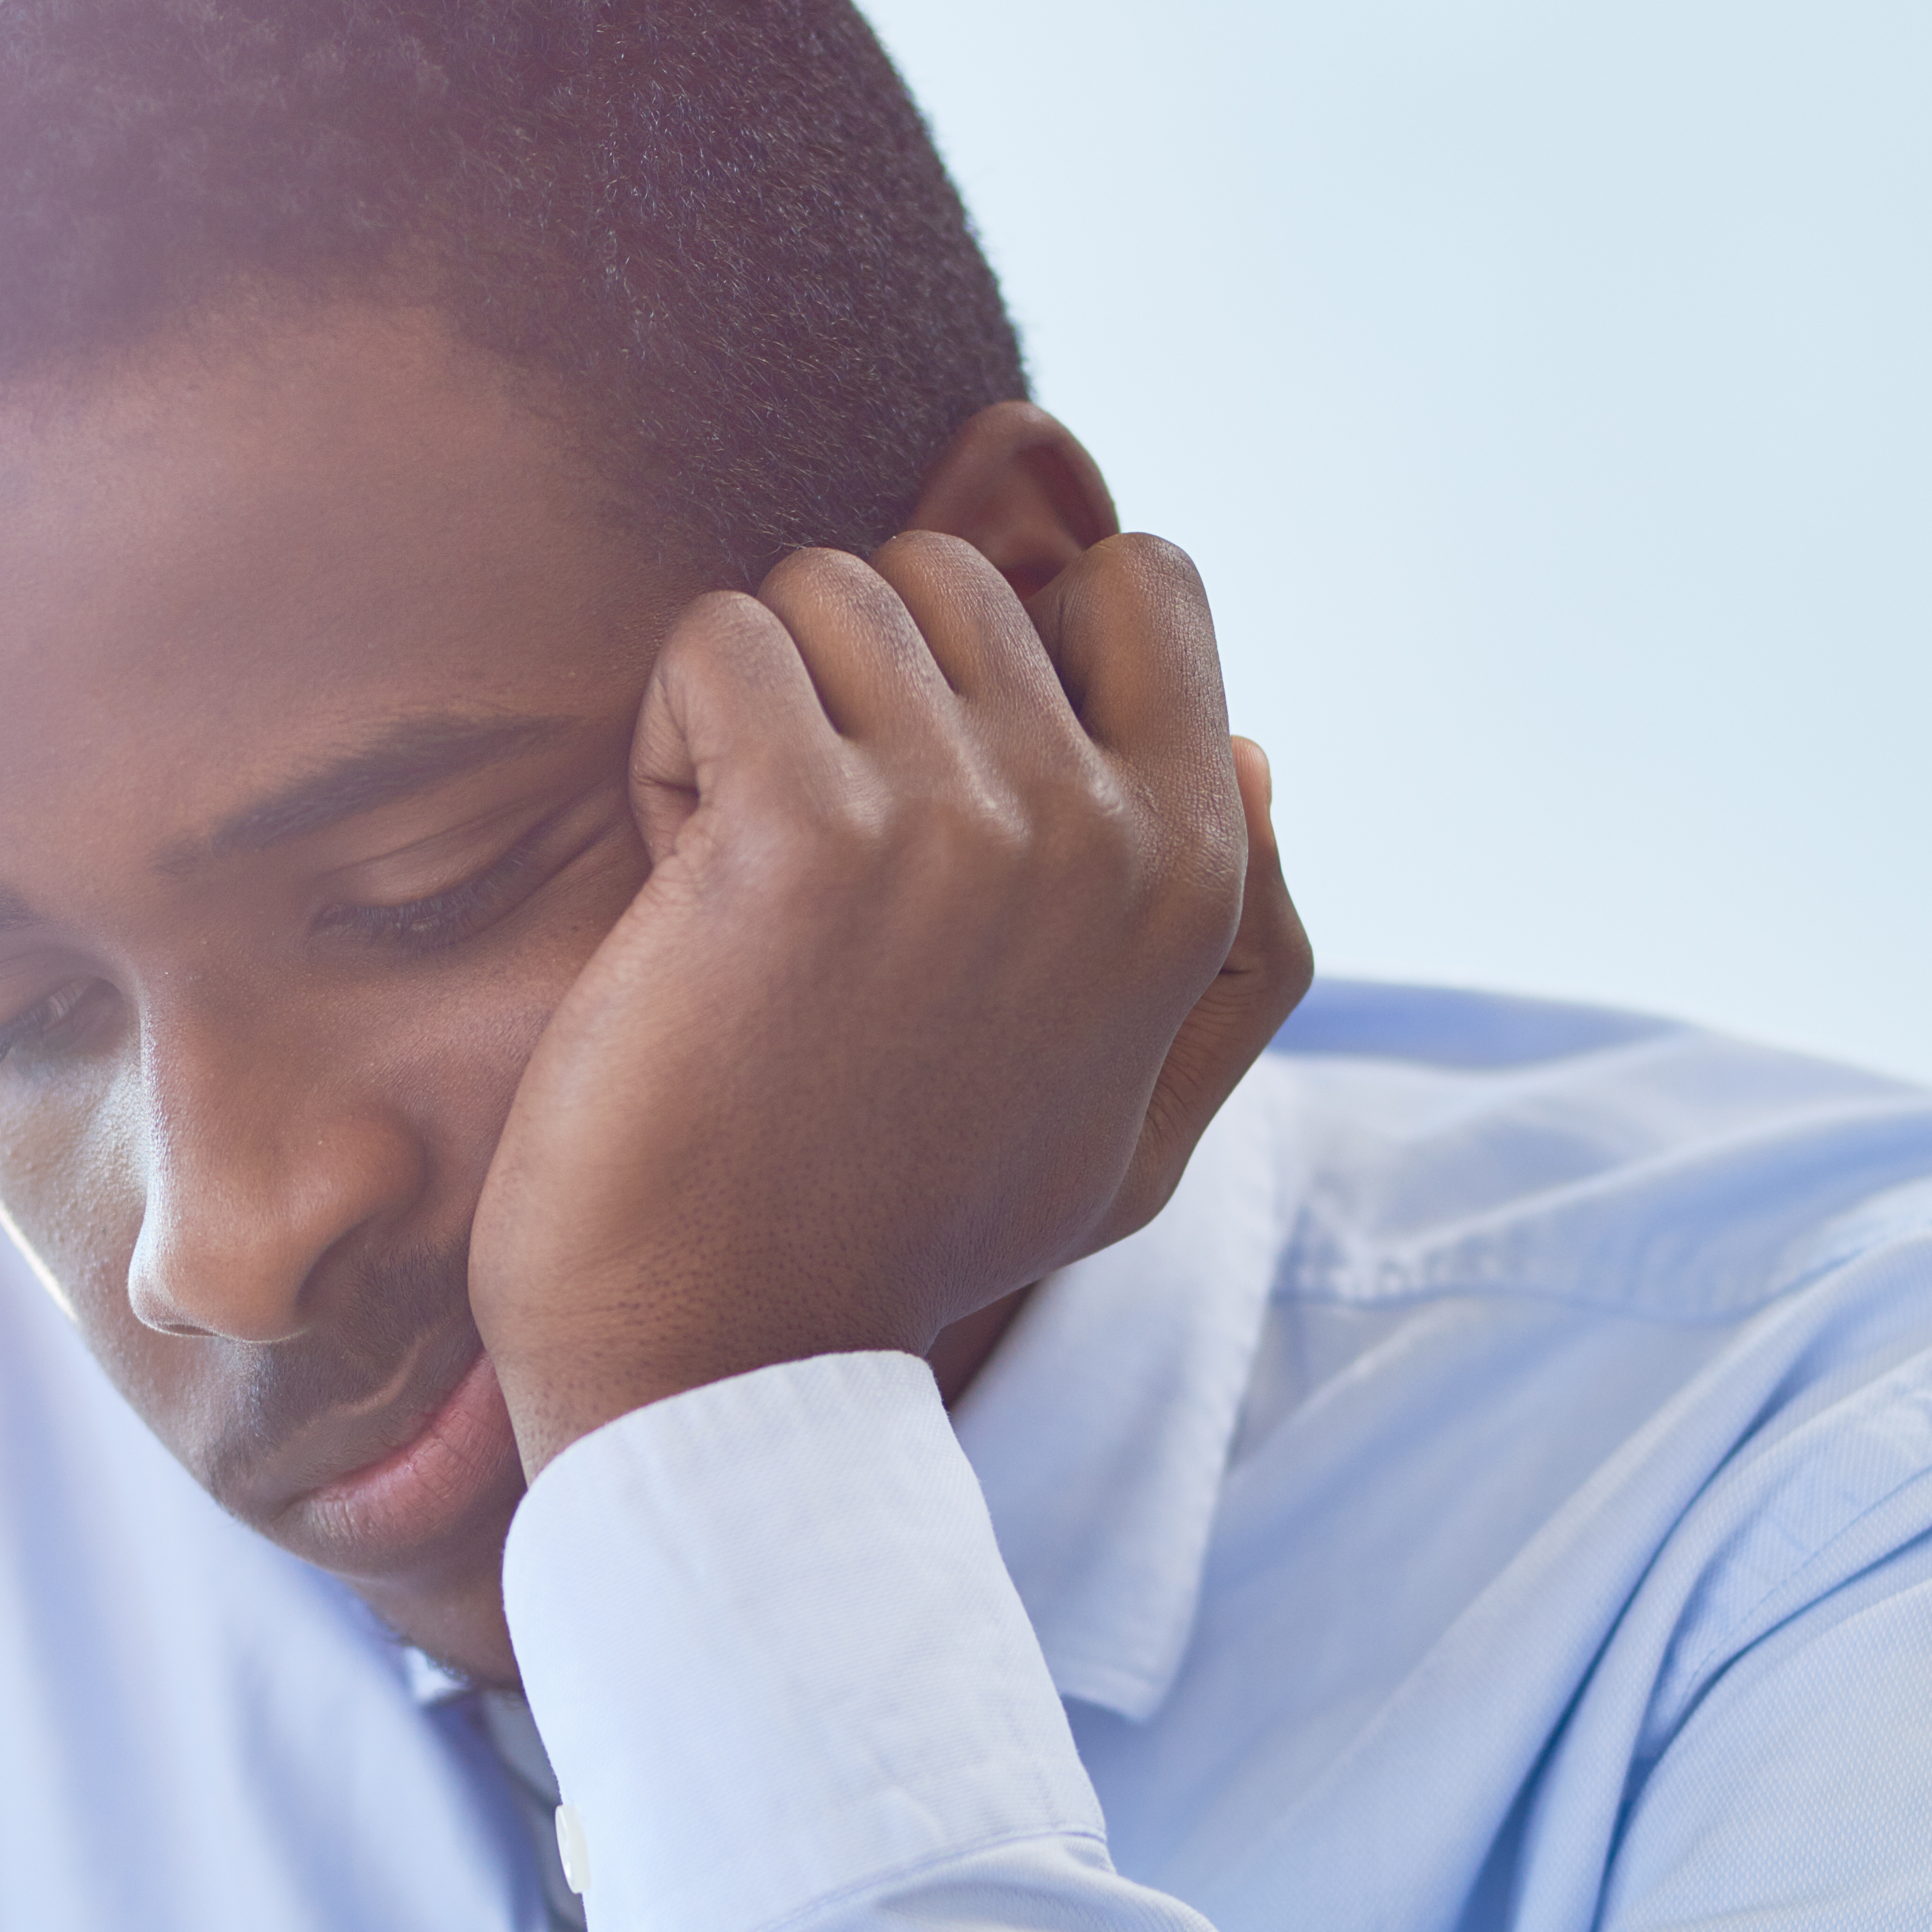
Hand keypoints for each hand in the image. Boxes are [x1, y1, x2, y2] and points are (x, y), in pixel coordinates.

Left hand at [468, 524, 1311, 1474]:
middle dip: (858, 687)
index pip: (1146, 585)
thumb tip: (1262, 758)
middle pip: (956, 576)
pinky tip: (679, 884)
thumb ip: (1233, 955)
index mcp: (1194, 873)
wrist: (728, 1355)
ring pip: (829, 590)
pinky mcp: (796, 825)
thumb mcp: (1138, 1131)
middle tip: (816, 860)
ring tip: (746, 880)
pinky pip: (719, 642)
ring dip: (759, 711)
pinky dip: (670, 745)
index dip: (1013, 637)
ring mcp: (954, 818)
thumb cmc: (913, 1241)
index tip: (933, 776)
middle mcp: (1099, 825)